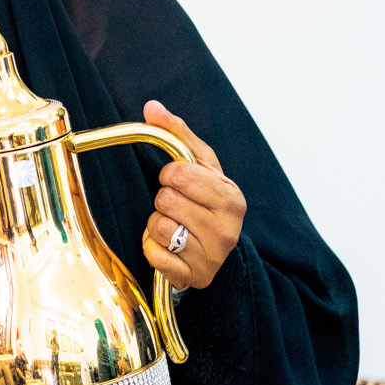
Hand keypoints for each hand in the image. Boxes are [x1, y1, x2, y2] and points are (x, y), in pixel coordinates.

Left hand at [140, 101, 245, 290]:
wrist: (215, 252)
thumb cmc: (205, 202)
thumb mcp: (199, 166)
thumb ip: (176, 134)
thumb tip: (152, 106)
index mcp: (232, 197)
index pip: (178, 173)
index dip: (171, 175)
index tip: (180, 182)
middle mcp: (227, 230)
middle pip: (165, 199)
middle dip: (164, 200)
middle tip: (179, 207)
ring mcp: (211, 257)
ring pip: (157, 226)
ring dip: (157, 224)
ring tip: (176, 227)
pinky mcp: (192, 277)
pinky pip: (152, 252)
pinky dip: (153, 247)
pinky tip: (170, 247)